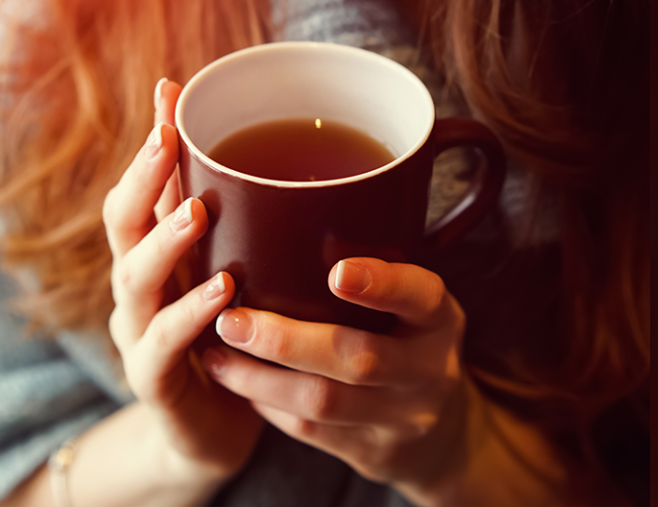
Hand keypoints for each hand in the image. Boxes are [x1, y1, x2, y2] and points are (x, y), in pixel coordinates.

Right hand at [102, 78, 263, 480]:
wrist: (216, 429)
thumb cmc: (230, 339)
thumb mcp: (234, 273)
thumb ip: (244, 226)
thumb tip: (290, 162)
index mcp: (154, 255)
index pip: (141, 188)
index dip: (151, 142)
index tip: (172, 90)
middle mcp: (137, 287)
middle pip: (121, 223)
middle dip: (144, 178)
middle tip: (170, 139)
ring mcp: (138, 333)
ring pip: (134, 279)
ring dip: (165, 242)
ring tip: (197, 211)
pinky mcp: (154, 380)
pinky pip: (163, 345)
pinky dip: (190, 315)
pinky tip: (222, 292)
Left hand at [200, 257, 468, 498]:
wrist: (441, 437)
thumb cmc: (408, 341)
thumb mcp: (414, 305)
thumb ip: (376, 266)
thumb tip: (283, 205)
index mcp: (439, 319)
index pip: (421, 296)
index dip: (382, 284)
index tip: (337, 271)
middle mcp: (428, 370)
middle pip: (357, 358)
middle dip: (286, 340)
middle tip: (232, 319)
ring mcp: (400, 418)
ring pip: (323, 402)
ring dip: (260, 378)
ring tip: (216, 353)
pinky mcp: (370, 452)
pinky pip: (310, 430)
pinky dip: (266, 404)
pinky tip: (236, 380)